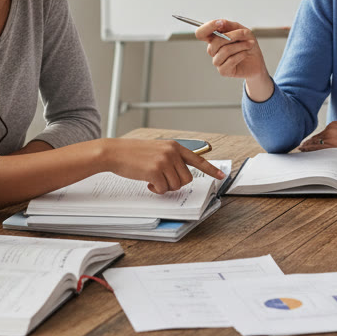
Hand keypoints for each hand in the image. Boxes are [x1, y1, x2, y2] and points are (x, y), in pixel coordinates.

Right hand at [103, 139, 225, 194]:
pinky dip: (156, 189)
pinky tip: (147, 181)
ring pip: (176, 185)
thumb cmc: (134, 153)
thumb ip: (171, 159)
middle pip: (187, 178)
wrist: (115, 152)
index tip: (221, 176)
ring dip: (165, 186)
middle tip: (162, 178)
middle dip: (175, 183)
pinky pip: (164, 189)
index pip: (197, 159)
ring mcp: (164, 161)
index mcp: (174, 146)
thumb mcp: (157, 150)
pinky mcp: (155, 171)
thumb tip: (182, 176)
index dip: (210, 169)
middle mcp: (172, 152)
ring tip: (153, 178)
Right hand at [195, 18, 273, 98]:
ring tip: (250, 44)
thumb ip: (230, 26)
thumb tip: (219, 23)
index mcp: (214, 38)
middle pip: (214, 42)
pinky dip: (241, 55)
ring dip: (240, 46)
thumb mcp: (242, 30)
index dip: (208, 27)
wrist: (257, 61)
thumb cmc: (248, 45)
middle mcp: (213, 50)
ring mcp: (217, 61)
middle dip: (233, 36)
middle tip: (245, 34)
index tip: (220, 23)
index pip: (201, 33)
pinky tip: (246, 54)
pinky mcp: (223, 71)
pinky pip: (230, 61)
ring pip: (224, 51)